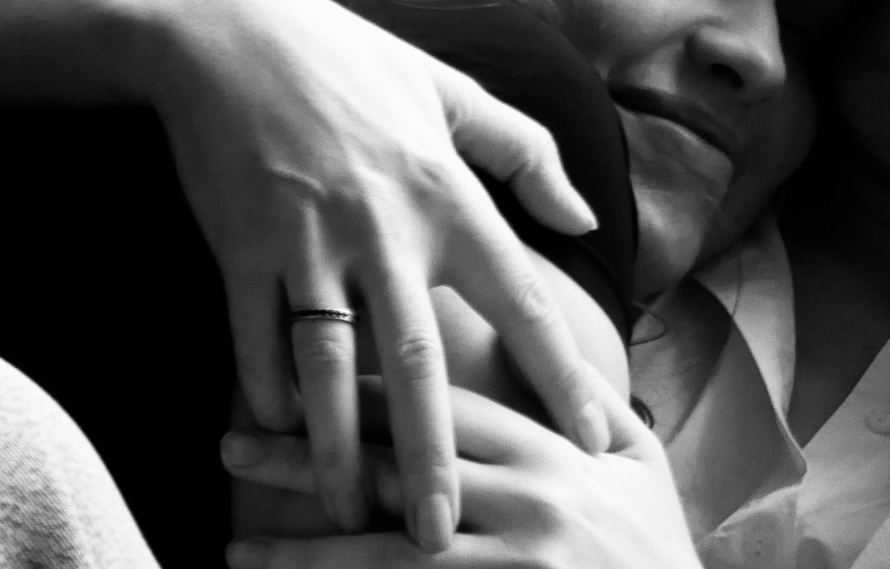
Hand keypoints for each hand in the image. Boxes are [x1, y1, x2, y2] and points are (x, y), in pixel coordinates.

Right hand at [143, 0, 620, 548]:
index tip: (594, 437)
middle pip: (419, 364)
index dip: (561, 373)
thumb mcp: (455, 93)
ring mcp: (308, 243)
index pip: (522, 299)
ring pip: (329, 370)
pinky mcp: (240, 250)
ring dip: (338, 452)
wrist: (228, 32)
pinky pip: (254, 341)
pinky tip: (277, 443)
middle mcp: (385, 228)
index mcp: (450, 194)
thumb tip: (582, 217)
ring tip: (350, 518)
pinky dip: (264, 395)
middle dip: (434, 457)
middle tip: (444, 536)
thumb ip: (528, 156)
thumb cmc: (353, 62)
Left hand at [221, 382, 699, 568]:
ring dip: (304, 549)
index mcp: (552, 448)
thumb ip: (595, 400)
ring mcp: (514, 559)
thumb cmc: (656, 542)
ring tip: (237, 544)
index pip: (446, 402)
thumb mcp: (640, 459)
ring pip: (386, 552)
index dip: (371, 384)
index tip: (306, 366)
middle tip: (233, 441)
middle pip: (397, 467)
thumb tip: (552, 343)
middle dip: (309, 454)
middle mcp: (528, 497)